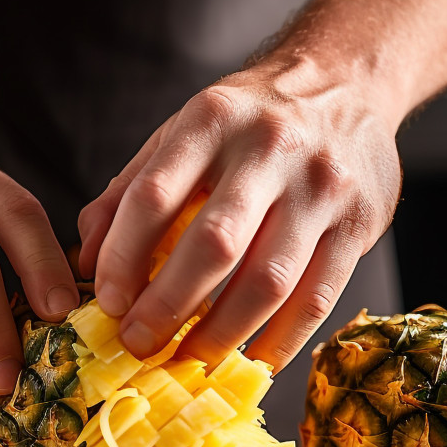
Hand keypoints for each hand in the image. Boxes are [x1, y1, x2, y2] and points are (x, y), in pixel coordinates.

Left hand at [77, 61, 401, 370]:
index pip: (153, 196)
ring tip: (188, 359)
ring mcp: (322, 187)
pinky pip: (317, 298)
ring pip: (268, 281)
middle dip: (168, 307)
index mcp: (211, 120)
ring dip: (222, 334)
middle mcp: (269, 150)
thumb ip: (127, 192)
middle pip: (213, 246)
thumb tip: (85, 263)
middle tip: (139, 344)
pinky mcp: (361, 223)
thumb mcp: (180, 133)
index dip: (122, 258)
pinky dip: (280, 341)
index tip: (108, 303)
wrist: (345, 85)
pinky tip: (250, 360)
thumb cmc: (246, 123)